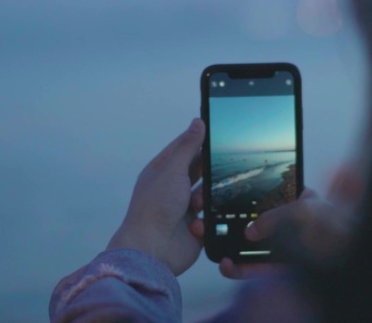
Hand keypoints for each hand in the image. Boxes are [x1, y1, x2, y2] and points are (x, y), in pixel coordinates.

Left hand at [107, 118, 204, 275]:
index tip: (216, 131)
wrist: (152, 249)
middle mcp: (171, 188)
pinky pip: (211, 218)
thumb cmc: (154, 207)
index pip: (183, 148)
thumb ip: (188, 146)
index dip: (198, 140)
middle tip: (219, 169)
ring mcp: (182, 209)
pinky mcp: (194, 228)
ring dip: (206, 198)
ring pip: (207, 195)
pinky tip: (197, 223)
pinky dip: (207, 219)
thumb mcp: (172, 168)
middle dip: (207, 173)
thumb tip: (197, 122)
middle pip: (198, 172)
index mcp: (161, 171)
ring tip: (197, 205)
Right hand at [191, 166, 361, 278]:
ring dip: (226, 244)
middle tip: (205, 218)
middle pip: (251, 220)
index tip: (220, 192)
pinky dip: (238, 268)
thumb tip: (251, 230)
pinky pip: (254, 269)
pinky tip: (227, 264)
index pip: (266, 193)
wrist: (351, 258)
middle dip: (226, 220)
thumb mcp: (302, 211)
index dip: (243, 192)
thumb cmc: (337, 230)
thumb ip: (272, 216)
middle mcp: (290, 224)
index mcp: (299, 202)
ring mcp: (283, 247)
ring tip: (207, 238)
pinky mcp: (281, 270)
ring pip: (248, 245)